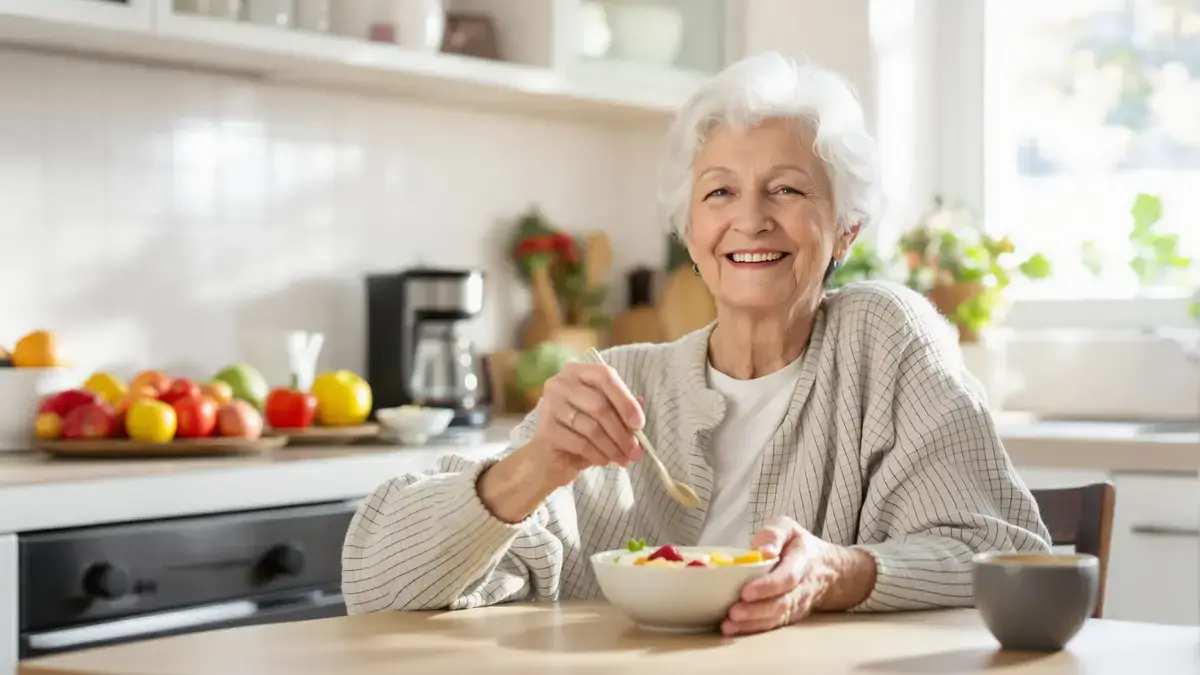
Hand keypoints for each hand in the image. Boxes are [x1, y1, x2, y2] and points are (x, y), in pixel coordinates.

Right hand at [531, 361, 645, 484]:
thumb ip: (621, 409)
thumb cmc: (580, 431)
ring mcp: (550, 405)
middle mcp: (561, 383)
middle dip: (622, 431)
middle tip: (635, 450)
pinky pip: (580, 443)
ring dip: (612, 447)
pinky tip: (604, 460)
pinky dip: (597, 454)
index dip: (625, 400)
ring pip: (591, 427)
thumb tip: (641, 404)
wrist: (549, 457)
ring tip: (623, 459)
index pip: (604, 376)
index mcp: (578, 372)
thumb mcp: (605, 417)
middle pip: (599, 404)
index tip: (639, 424)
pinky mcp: (546, 429)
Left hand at [722, 517, 875, 635]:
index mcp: (802, 561)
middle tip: (733, 612)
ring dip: (752, 623)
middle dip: (756, 610)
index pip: (787, 577)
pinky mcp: (790, 615)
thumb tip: (762, 551)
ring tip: (729, 624)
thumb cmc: (800, 546)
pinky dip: (753, 629)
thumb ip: (774, 534)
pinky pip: (774, 625)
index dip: (767, 586)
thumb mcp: (789, 528)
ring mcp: (797, 604)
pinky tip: (734, 629)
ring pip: (777, 618)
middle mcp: (802, 587)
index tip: (746, 591)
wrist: (829, 570)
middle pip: (781, 603)